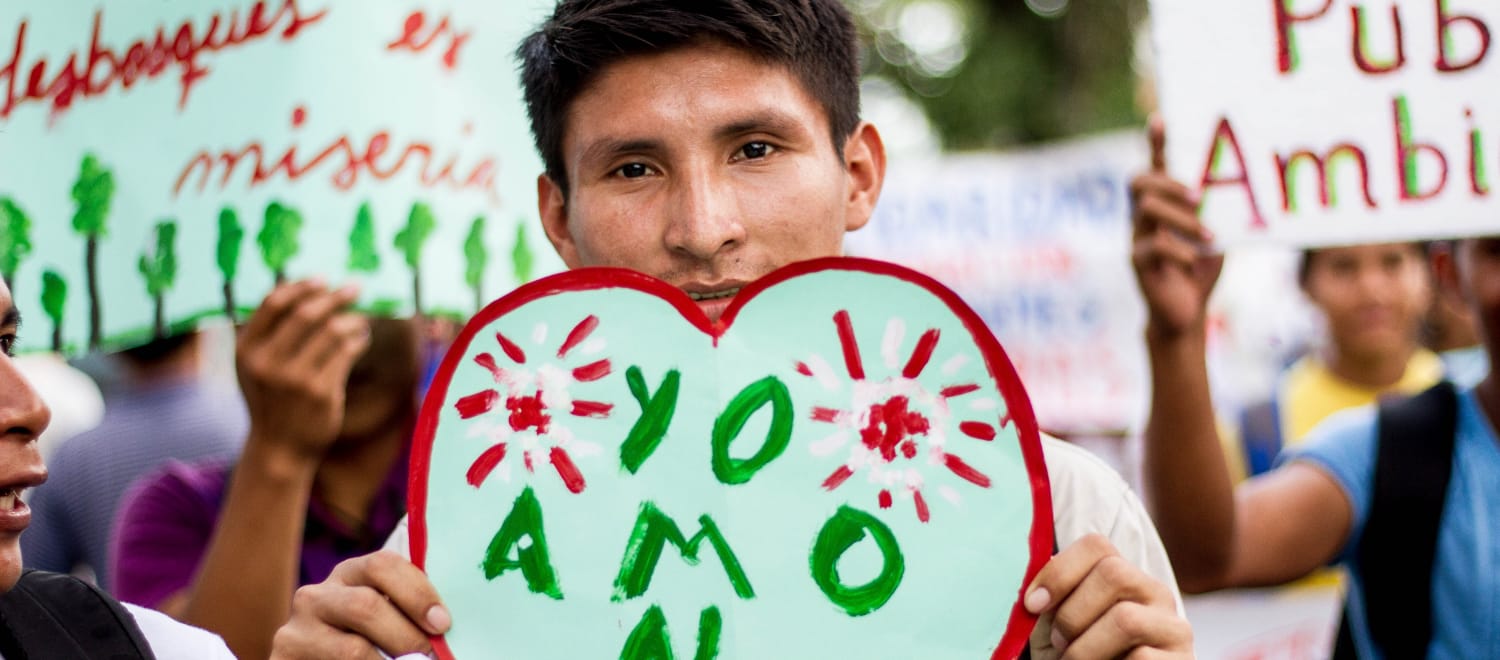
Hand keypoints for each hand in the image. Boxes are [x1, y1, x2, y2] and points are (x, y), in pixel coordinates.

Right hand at [237, 279, 368, 461]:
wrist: (279, 447)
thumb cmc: (271, 399)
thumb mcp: (254, 366)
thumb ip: (269, 332)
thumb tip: (306, 289)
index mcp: (246, 349)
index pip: (273, 303)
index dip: (301, 286)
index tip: (323, 280)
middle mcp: (267, 362)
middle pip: (307, 313)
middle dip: (335, 296)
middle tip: (355, 287)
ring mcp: (294, 378)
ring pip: (332, 330)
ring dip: (352, 320)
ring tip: (361, 321)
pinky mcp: (321, 392)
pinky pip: (347, 352)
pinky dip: (359, 340)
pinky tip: (362, 339)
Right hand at [271, 551, 450, 658]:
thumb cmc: (370, 643)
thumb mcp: (387, 619)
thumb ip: (409, 611)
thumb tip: (445, 624)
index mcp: (350, 574)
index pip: (383, 565)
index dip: (417, 593)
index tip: (442, 624)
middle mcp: (316, 595)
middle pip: (366, 606)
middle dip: (407, 636)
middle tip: (430, 657)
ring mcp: (295, 629)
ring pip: (352, 649)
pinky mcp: (283, 658)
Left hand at [1024, 534, 1192, 658]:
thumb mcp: (1062, 630)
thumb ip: (1054, 603)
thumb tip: (1041, 581)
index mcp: (1123, 577)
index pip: (1097, 546)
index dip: (1059, 571)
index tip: (1032, 605)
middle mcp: (1155, 593)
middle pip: (1113, 573)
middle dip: (1072, 613)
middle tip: (1059, 643)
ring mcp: (1173, 627)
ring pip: (1126, 619)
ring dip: (1085, 649)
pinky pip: (1140, 658)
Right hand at [1131, 119, 1223, 340]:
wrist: (1186, 313)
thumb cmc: (1201, 267)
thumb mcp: (1216, 231)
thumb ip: (1219, 210)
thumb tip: (1244, 183)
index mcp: (1163, 205)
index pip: (1156, 166)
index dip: (1156, 143)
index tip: (1160, 119)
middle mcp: (1144, 217)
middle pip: (1139, 182)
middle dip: (1168, 182)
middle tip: (1199, 196)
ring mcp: (1138, 238)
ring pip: (1146, 210)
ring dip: (1181, 219)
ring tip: (1208, 235)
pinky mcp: (1138, 263)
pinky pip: (1151, 247)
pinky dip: (1177, 250)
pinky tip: (1194, 260)